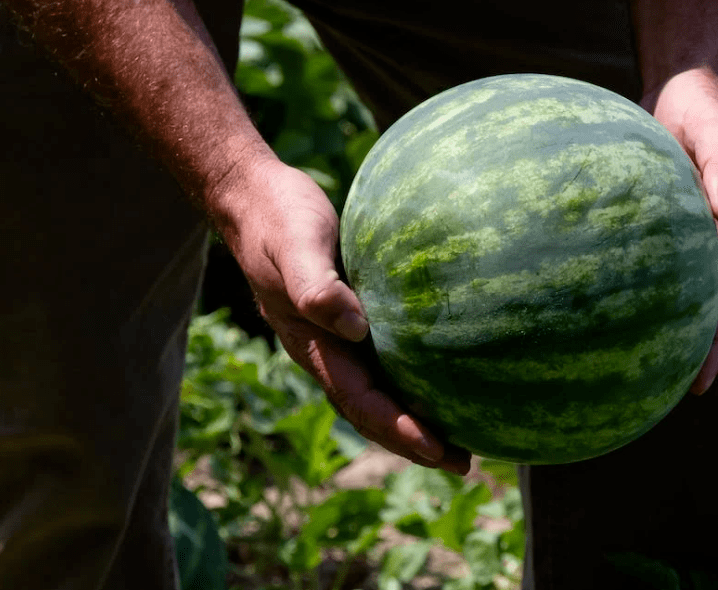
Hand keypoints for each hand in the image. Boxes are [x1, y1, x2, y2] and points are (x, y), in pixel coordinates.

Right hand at [210, 157, 471, 474]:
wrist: (254, 197)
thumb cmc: (279, 219)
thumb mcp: (297, 247)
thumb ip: (317, 288)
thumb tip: (356, 328)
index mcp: (313, 345)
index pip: (360, 402)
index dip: (398, 430)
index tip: (438, 451)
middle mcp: (326, 350)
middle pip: (370, 411)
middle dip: (413, 441)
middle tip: (462, 463)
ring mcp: (336, 336)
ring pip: (376, 391)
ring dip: (412, 418)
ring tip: (457, 436)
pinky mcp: (349, 315)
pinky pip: (382, 360)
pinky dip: (408, 379)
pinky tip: (439, 376)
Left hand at [640, 67, 717, 394]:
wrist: (684, 88)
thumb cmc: (705, 109)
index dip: (713, 346)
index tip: (697, 385)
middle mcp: (697, 244)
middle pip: (691, 311)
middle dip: (679, 355)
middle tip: (655, 398)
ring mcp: (670, 236)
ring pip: (660, 293)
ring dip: (648, 330)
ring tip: (618, 370)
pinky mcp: (642, 223)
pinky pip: (628, 261)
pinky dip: (615, 287)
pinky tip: (583, 307)